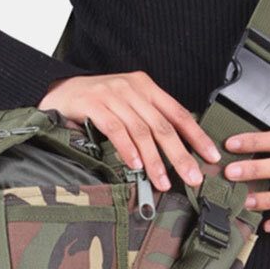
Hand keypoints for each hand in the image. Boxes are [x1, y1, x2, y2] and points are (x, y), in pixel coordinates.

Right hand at [38, 71, 221, 190]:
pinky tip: (135, 165)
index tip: (210, 156)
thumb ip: (148, 121)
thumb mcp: (127, 105)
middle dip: (180, 155)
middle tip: (192, 177)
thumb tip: (174, 151)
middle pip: (163, 126)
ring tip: (162, 181)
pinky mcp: (93, 104)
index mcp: (146, 87)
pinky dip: (127, 149)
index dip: (197, 136)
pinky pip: (115, 129)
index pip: (178, 113)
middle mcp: (132, 88)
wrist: (59, 91)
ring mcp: (112, 95)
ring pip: (141, 131)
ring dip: (154, 160)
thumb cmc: (96, 102)